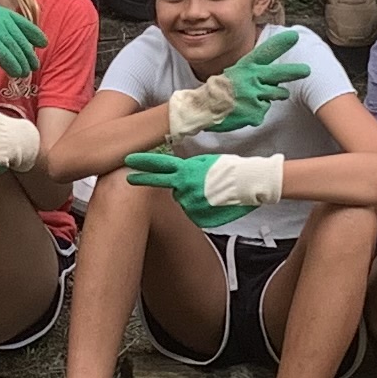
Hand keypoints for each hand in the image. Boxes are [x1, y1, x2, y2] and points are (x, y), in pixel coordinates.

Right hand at [0, 0, 44, 69]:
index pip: (22, 23)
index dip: (34, 33)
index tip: (43, 42)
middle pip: (21, 38)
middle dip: (29, 53)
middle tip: (35, 64)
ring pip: (15, 48)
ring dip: (23, 62)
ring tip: (26, 72)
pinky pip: (6, 55)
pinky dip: (13, 65)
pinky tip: (17, 73)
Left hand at [129, 146, 286, 220]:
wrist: (248, 182)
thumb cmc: (231, 170)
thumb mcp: (206, 162)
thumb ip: (189, 169)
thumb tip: (181, 175)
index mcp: (186, 170)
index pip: (160, 166)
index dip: (143, 163)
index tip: (128, 161)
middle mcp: (183, 187)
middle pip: (163, 184)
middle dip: (143, 179)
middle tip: (129, 177)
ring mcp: (189, 203)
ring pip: (183, 200)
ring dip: (192, 197)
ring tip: (211, 193)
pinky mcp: (197, 216)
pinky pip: (195, 213)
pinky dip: (202, 210)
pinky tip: (215, 204)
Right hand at [165, 28, 306, 133]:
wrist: (203, 108)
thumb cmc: (221, 89)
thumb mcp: (236, 73)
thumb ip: (255, 72)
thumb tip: (277, 76)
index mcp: (246, 67)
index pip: (265, 52)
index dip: (280, 43)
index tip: (294, 36)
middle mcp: (251, 79)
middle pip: (279, 74)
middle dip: (294, 71)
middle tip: (307, 70)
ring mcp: (254, 96)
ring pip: (275, 94)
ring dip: (270, 96)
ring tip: (251, 97)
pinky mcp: (255, 112)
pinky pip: (264, 111)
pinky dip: (256, 112)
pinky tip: (243, 111)